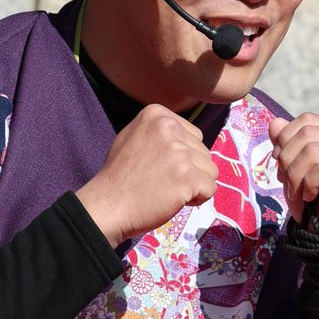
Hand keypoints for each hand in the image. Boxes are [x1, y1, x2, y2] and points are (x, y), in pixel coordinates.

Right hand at [76, 104, 217, 246]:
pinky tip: (174, 199)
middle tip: (162, 181)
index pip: (194, 136)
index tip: (159, 166)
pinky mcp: (188, 177)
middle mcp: (170, 127)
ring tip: (168, 190)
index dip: (182, 156)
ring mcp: (179, 152)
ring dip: (194, 185)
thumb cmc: (119, 176)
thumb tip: (189, 139)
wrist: (108, 204)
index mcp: (158, 114)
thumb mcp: (134, 136)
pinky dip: (197, 199)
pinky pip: (210, 189)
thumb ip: (161, 132)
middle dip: (190, 171)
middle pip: (204, 153)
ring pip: (211, 171)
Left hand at [267, 113, 318, 237]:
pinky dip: (308, 186)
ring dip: (296, 177)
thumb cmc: (315, 200)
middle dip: (288, 161)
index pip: (307, 120)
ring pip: (313, 151)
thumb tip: (274, 123)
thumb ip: (287, 144)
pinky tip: (310, 197)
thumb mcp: (294, 168)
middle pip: (307, 134)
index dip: (285, 140)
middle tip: (287, 184)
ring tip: (298, 195)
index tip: (281, 166)